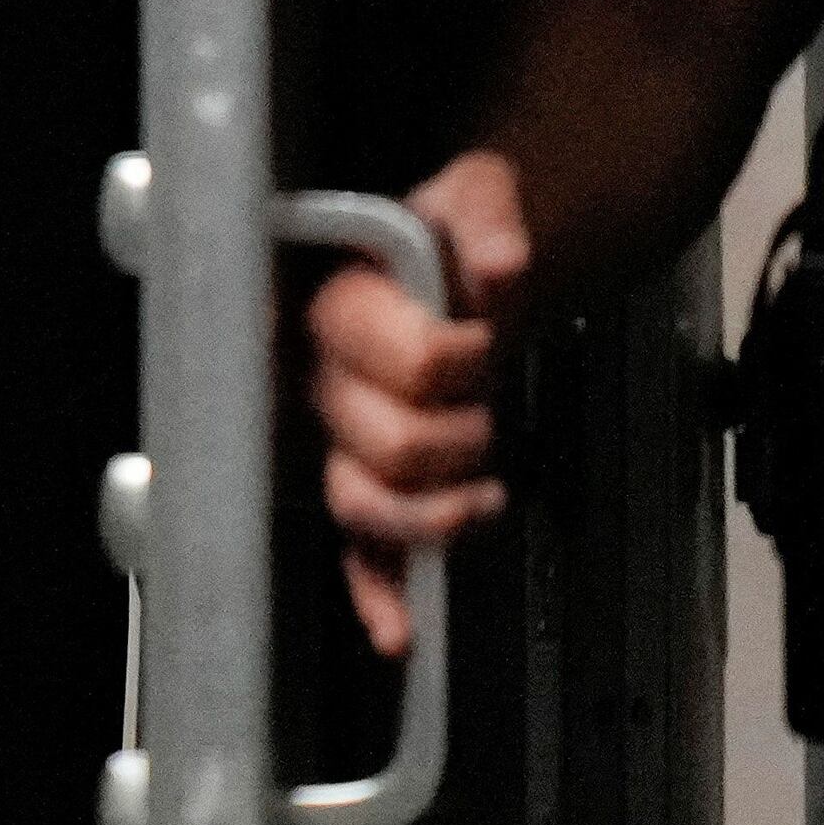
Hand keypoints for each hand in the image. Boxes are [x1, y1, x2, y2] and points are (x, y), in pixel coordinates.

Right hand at [305, 153, 529, 656]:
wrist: (459, 267)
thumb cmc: (455, 233)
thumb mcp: (479, 192)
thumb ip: (490, 215)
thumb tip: (502, 269)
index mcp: (336, 305)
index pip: (409, 362)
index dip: (458, 358)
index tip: (483, 334)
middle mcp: (320, 379)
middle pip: (389, 444)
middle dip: (457, 436)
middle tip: (485, 404)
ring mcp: (335, 438)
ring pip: (362, 503)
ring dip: (433, 511)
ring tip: (482, 491)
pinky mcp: (362, 480)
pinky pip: (357, 549)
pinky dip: (376, 592)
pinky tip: (399, 632)